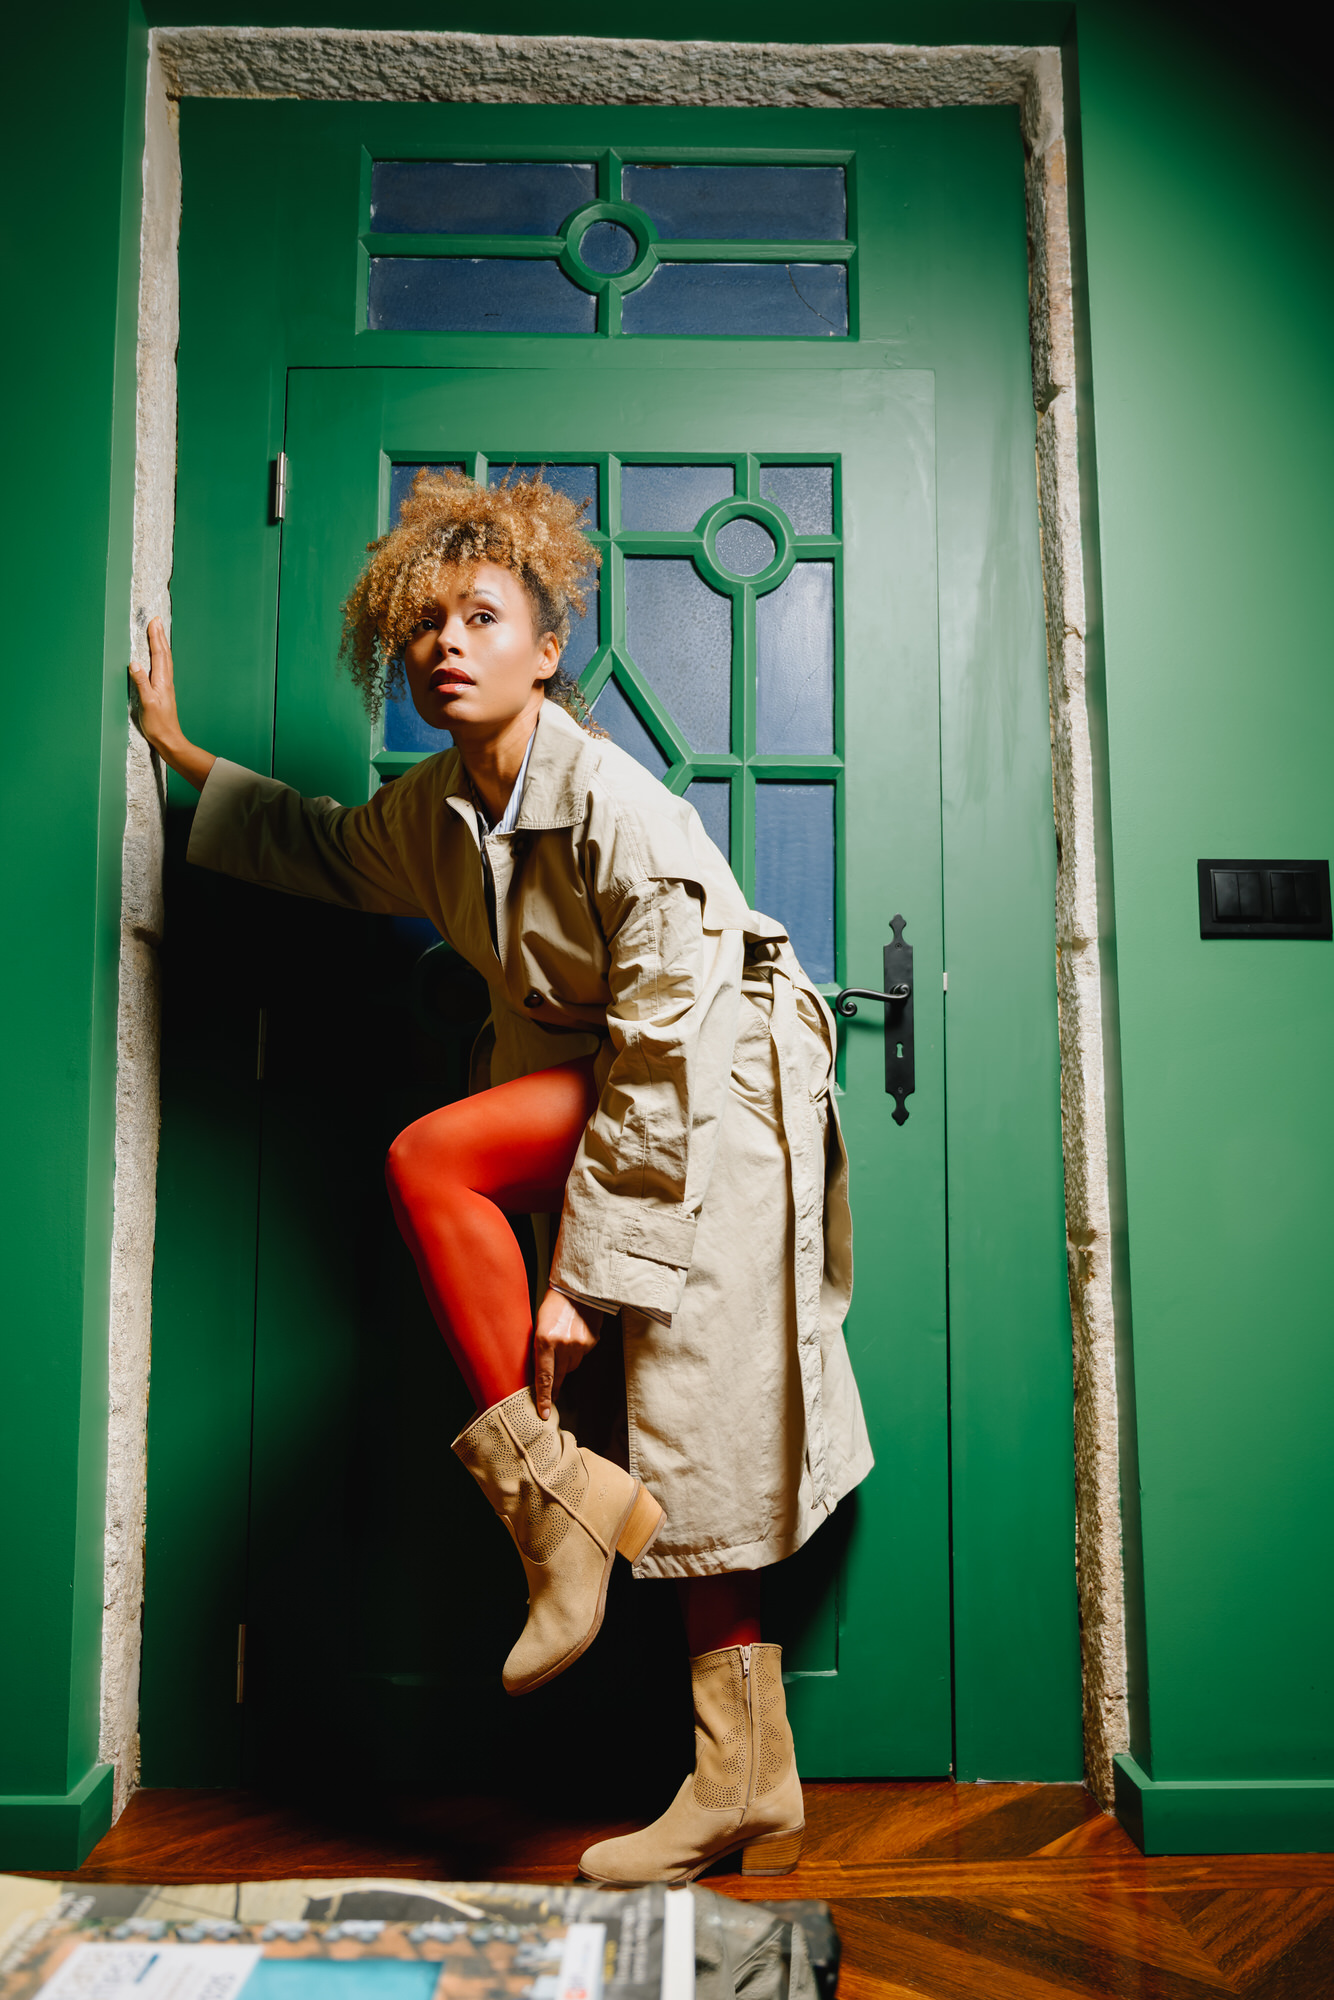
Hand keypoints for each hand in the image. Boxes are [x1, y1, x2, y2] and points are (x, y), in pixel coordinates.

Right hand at [128, 616, 216, 790]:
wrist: (169, 739)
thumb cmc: (158, 724)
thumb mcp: (146, 703)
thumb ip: (141, 682)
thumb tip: (134, 663)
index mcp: (161, 681)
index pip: (158, 654)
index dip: (156, 637)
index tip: (154, 622)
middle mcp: (166, 681)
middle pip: (164, 653)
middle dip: (160, 636)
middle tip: (157, 620)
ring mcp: (166, 686)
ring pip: (165, 660)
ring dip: (161, 644)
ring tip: (158, 633)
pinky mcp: (164, 691)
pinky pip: (163, 667)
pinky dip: (161, 657)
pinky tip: (159, 658)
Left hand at [532, 1289, 602, 1419]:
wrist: (578, 1288)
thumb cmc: (553, 1305)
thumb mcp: (538, 1326)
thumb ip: (540, 1349)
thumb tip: (541, 1373)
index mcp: (544, 1340)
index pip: (544, 1377)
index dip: (544, 1397)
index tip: (544, 1413)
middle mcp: (563, 1345)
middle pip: (558, 1376)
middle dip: (554, 1386)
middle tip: (550, 1398)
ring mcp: (580, 1344)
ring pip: (571, 1366)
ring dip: (566, 1362)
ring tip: (563, 1344)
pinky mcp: (592, 1342)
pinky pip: (582, 1355)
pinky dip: (577, 1351)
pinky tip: (574, 1336)